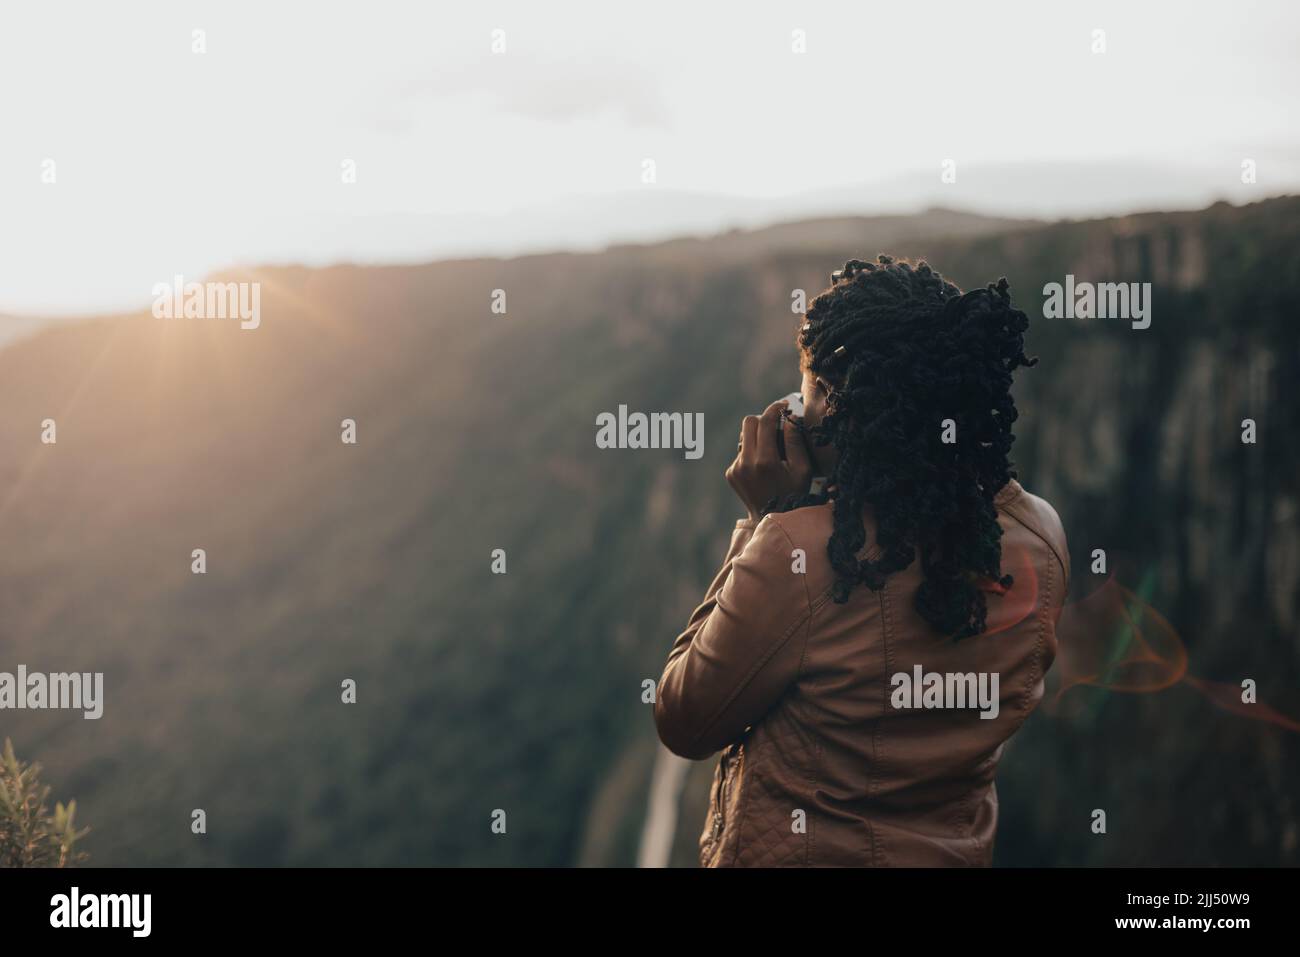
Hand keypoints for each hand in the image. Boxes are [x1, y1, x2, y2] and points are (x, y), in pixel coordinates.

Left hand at [725, 398, 813, 521]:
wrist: (773, 519)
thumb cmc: (794, 494)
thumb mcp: (803, 469)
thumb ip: (795, 441)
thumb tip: (790, 418)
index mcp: (765, 461)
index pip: (764, 422)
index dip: (775, 409)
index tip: (783, 406)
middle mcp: (746, 463)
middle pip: (748, 423)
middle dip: (763, 419)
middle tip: (777, 425)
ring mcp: (735, 468)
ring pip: (744, 437)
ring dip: (757, 437)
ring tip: (772, 450)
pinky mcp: (731, 473)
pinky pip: (741, 452)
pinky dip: (753, 452)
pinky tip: (764, 466)